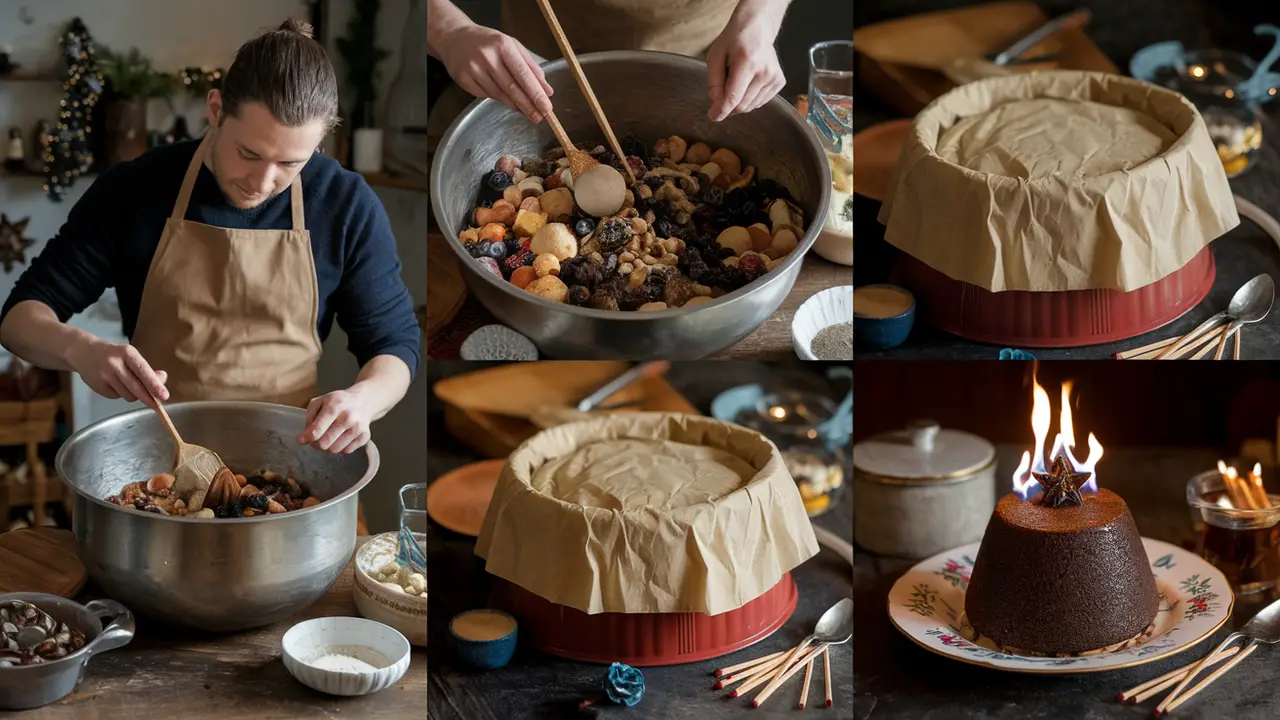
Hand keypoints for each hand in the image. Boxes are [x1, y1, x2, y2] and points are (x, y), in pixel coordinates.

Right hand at [66, 338, 167, 406]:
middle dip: (149, 398)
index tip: (164, 395)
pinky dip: (120, 394)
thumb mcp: (130, 356)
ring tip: (127, 384)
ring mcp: (105, 375)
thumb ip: (146, 369)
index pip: (144, 371)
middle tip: (157, 405)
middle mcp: (115, 363)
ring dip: (133, 395)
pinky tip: (115, 384)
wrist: (83, 352)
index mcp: (127, 353)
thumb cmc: (113, 355)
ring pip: (128, 395)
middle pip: (136, 387)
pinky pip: (117, 397)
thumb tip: (162, 379)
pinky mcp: (98, 386)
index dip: (155, 385)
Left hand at [298, 388, 373, 454]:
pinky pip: (346, 451)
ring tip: (328, 438)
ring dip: (328, 447)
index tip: (301, 440)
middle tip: (315, 439)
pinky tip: (340, 438)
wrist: (364, 401)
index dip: (305, 438)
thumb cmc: (338, 402)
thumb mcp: (320, 402)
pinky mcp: (364, 437)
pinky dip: (340, 447)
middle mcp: (347, 418)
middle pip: (324, 444)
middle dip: (316, 444)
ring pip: (334, 450)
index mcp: (333, 406)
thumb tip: (302, 440)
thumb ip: (309, 419)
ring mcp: (357, 428)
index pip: (315, 431)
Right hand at [436, 22, 553, 122]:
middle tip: (539, 117)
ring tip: (527, 112)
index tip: (546, 107)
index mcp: (502, 45)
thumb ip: (530, 67)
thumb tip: (547, 89)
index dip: (536, 94)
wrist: (455, 38)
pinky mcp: (463, 79)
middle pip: (511, 88)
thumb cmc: (488, 42)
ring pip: (499, 95)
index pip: (523, 74)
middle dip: (528, 105)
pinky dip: (498, 99)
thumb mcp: (512, 46)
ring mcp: (473, 69)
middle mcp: (487, 57)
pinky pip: (486, 95)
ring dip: (515, 105)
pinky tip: (506, 99)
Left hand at [705, 17, 786, 121]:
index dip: (722, 110)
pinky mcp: (779, 82)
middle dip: (728, 106)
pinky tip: (747, 84)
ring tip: (736, 82)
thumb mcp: (715, 56)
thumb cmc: (733, 41)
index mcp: (747, 62)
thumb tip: (717, 103)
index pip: (734, 96)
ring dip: (739, 102)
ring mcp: (774, 77)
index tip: (713, 116)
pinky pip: (760, 102)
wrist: (757, 29)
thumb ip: (714, 81)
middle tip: (720, 93)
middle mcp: (765, 71)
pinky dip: (749, 99)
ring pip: (751, 106)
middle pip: (742, 105)